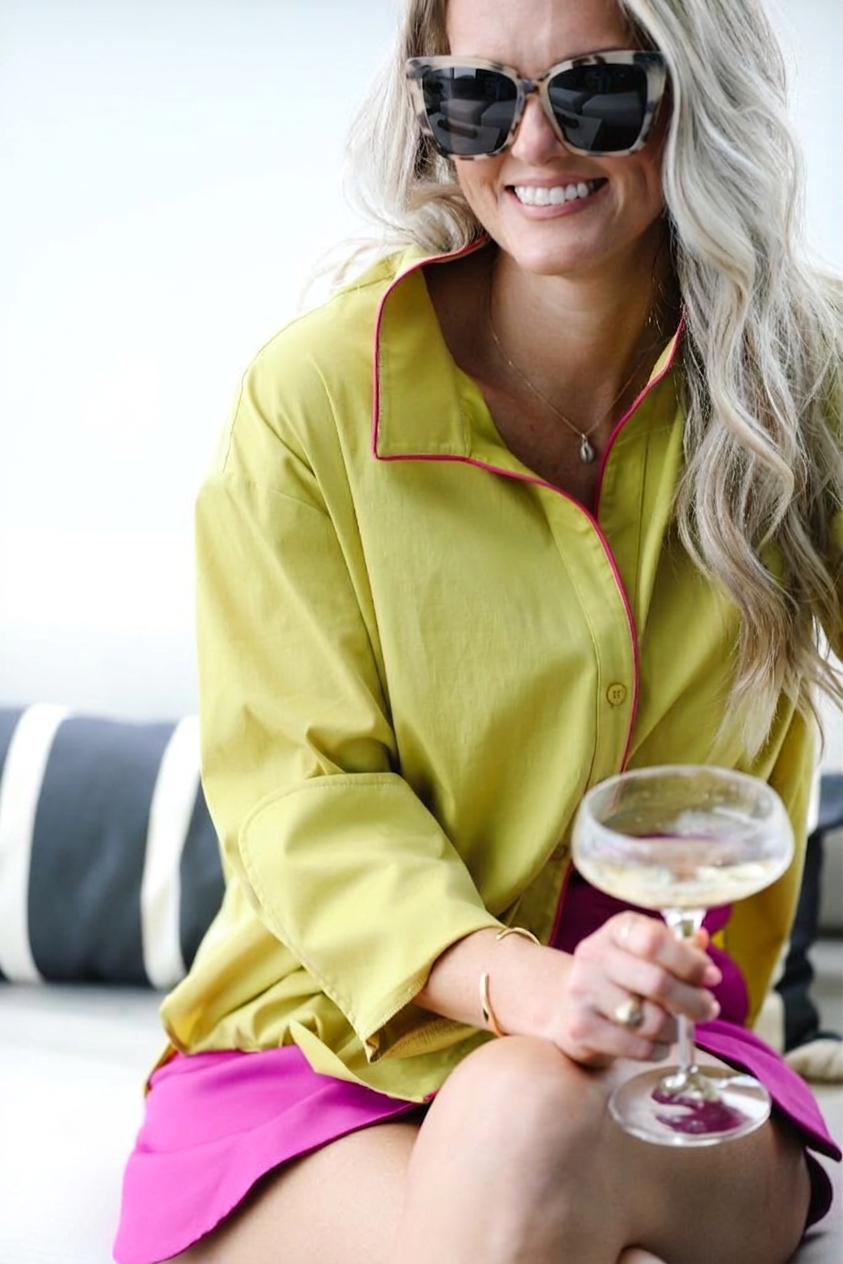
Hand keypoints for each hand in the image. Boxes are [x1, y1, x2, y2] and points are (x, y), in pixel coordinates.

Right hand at [551, 912, 721, 1067]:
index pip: (654, 941)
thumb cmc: (621, 976)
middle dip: (693, 1001)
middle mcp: (594, 954)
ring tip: (678, 1027)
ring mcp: (583, 991)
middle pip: (657, 982)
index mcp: (617, 930)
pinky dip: (658, 1049)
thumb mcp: (645, 952)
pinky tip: (656, 1042)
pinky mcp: (580, 1028)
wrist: (567, 1005)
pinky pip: (638, 1048)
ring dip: (676, 1029)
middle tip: (708, 1010)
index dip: (690, 962)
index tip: (711, 978)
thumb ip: (677, 946)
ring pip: (651, 1020)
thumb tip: (702, 941)